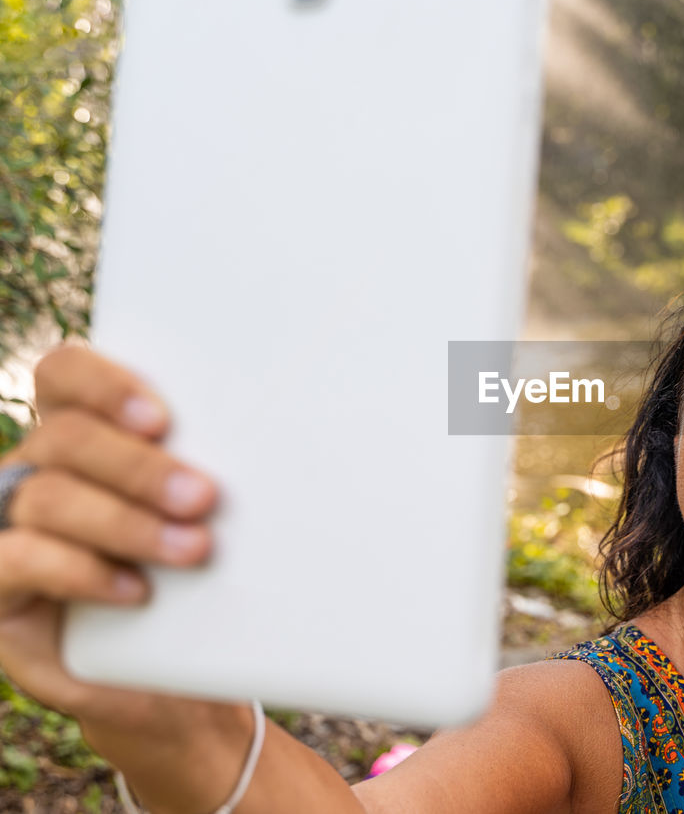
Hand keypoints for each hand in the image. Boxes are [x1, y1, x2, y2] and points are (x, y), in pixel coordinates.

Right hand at [0, 345, 217, 725]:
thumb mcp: (214, 526)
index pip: (66, 376)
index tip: (162, 417)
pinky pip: (19, 560)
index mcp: (84, 436)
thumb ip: (220, 482)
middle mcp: (39, 470)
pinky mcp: (0, 588)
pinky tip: (135, 590)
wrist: (163, 675)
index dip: (104, 383)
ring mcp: (12, 526)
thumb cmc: (195, 586)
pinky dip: (82, 572)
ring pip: (49, 496)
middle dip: (141, 466)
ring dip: (127, 522)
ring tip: (193, 550)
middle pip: (68, 437)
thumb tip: (288, 455)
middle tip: (205, 498)